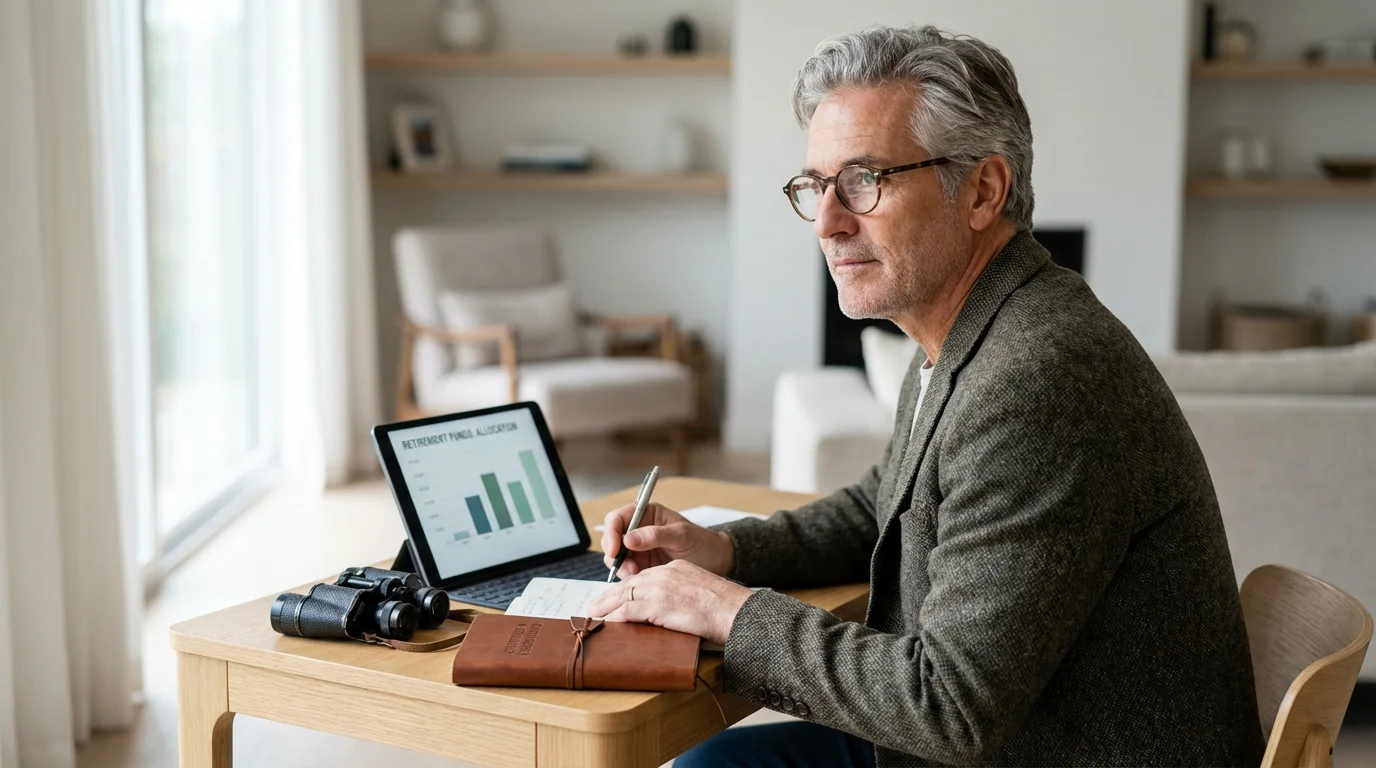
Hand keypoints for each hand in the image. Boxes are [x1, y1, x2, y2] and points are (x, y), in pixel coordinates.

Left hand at [587, 560, 752, 645]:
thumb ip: (682, 598)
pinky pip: (628, 610)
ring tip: (595, 615)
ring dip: (607, 606)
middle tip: (596, 605)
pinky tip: (608, 625)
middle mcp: (666, 573)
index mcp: (677, 569)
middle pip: (631, 583)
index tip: (618, 597)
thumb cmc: (726, 609)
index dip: (628, 588)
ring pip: (625, 595)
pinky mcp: (657, 603)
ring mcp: (660, 587)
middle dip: (611, 595)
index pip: (645, 577)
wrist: (735, 611)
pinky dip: (616, 618)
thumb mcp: (701, 595)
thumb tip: (671, 614)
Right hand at [601, 502, 733, 578]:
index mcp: (647, 514)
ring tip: (635, 573)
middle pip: (611, 538)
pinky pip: (625, 570)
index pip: (618, 518)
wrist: (716, 562)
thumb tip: (629, 538)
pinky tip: (638, 579)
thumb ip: (656, 535)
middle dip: (614, 553)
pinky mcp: (641, 566)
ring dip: (620, 566)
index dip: (611, 532)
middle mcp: (639, 530)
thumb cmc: (703, 542)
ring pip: (615, 556)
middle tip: (625, 567)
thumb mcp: (682, 535)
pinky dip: (626, 576)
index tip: (615, 549)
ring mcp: (638, 549)